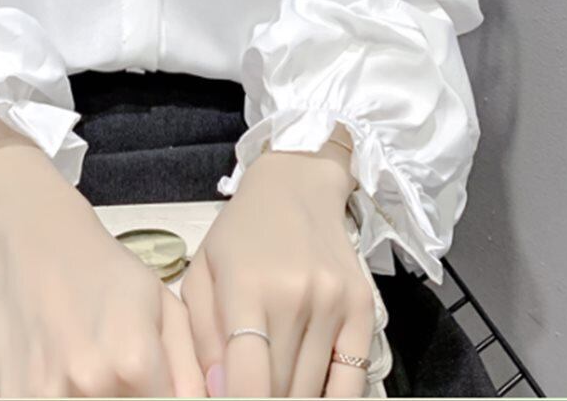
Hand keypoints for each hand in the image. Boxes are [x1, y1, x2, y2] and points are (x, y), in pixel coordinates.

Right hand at [0, 141, 206, 397]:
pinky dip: (65, 399)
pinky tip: (70, 378)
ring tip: (102, 371)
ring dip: (102, 399)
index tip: (159, 384)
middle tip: (130, 377)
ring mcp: (46, 394)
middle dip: (136, 399)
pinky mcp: (14, 395)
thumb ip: (188, 369)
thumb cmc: (105, 271)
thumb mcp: (162, 305)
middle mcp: (92, 385)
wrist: (37, 242)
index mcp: (135, 360)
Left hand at [180, 141, 375, 397]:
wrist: (296, 187)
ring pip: (314, 389)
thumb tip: (218, 392)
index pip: (249, 376)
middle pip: (281, 389)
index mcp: (246, 285)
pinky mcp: (364, 308)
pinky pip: (354, 380)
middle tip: (248, 389)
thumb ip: (202, 336)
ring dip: (291, 398)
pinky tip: (309, 392)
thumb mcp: (203, 272)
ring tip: (273, 385)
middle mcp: (295, 294)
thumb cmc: (240, 233)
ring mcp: (334, 302)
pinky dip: (331, 399)